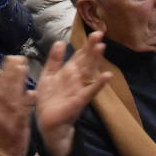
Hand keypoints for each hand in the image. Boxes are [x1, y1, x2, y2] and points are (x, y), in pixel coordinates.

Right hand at [0, 56, 32, 155]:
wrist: (0, 155)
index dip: (3, 70)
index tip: (9, 58)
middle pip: (5, 86)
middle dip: (12, 71)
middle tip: (18, 57)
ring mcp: (9, 116)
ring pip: (13, 95)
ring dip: (18, 81)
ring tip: (24, 67)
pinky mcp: (20, 124)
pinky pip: (23, 111)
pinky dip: (27, 102)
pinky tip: (32, 93)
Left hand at [35, 37, 111, 155]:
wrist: (47, 123)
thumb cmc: (49, 99)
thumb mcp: (48, 75)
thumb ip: (54, 60)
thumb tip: (60, 41)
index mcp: (68, 71)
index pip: (79, 55)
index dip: (86, 45)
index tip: (96, 32)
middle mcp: (76, 78)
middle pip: (85, 60)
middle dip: (92, 47)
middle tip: (100, 33)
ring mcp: (79, 88)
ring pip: (88, 71)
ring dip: (95, 60)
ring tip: (102, 47)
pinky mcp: (79, 100)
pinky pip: (90, 90)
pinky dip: (98, 84)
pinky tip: (107, 76)